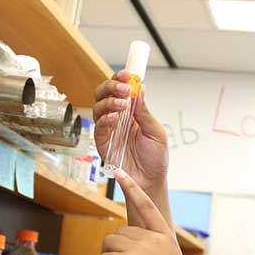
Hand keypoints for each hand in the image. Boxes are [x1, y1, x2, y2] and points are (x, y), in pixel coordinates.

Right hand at [92, 70, 168, 192]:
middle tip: (124, 89)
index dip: (122, 79)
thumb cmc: (155, 158)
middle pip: (104, 94)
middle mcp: (118, 118)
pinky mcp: (103, 142)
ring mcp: (109, 129)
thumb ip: (145, 111)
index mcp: (132, 113)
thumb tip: (140, 89)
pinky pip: (98, 126)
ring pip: (99, 106)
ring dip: (110, 102)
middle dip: (112, 86)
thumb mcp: (156, 132)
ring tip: (123, 105)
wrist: (149, 181)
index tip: (128, 74)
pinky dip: (104, 119)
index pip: (121, 90)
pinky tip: (114, 118)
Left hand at [99, 170, 202, 254]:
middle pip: (120, 232)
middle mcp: (153, 238)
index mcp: (165, 237)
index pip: (147, 205)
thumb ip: (150, 252)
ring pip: (110, 243)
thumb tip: (124, 251)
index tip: (119, 172)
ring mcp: (141, 249)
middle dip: (116, 250)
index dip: (131, 188)